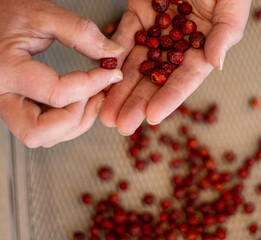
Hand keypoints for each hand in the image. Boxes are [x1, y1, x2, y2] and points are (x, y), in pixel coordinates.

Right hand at [0, 0, 124, 146]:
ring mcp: (7, 105)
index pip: (56, 94)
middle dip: (75, 119)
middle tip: (96, 96)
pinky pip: (44, 129)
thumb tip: (113, 53)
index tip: (112, 74)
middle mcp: (2, 95)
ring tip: (92, 97)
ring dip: (74, 123)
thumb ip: (81, 32)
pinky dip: (67, 121)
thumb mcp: (44, 14)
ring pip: (43, 137)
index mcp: (7, 70)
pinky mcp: (16, 108)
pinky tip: (80, 101)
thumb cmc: (7, 12)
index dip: (92, 85)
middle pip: (39, 132)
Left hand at [100, 0, 251, 134]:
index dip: (170, 98)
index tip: (152, 116)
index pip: (186, 78)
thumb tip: (216, 64)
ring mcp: (158, 31)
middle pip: (156, 78)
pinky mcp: (139, 15)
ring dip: (120, 88)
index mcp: (203, 47)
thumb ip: (227, 33)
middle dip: (138, 102)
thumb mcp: (232, 3)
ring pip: (136, 64)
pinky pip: (124, 38)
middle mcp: (179, 44)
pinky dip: (112, 57)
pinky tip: (102, 76)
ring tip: (106, 111)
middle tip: (121, 124)